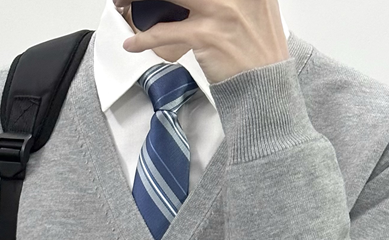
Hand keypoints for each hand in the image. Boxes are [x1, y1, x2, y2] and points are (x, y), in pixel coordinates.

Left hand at [115, 0, 289, 83]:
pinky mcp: (205, 35)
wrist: (265, 83)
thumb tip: (192, 1)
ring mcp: (218, 10)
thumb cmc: (257, 49)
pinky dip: (143, 39)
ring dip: (137, 1)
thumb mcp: (254, 6)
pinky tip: (132, 44)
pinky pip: (164, 33)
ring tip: (123, 5)